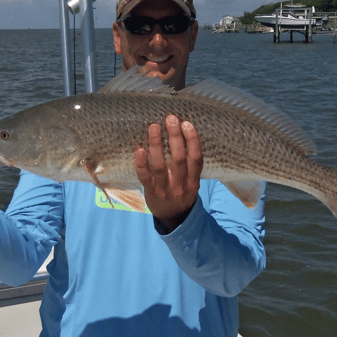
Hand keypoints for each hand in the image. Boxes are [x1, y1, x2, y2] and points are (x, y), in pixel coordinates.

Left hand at [135, 114, 202, 232]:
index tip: (186, 123)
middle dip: (175, 137)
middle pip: (179, 159)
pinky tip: (140, 149)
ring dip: (157, 144)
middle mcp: (181, 186)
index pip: (196, 159)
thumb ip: (189, 164)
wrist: (173, 218)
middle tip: (170, 118)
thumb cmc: (181, 192)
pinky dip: (142, 163)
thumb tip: (181, 134)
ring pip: (161, 166)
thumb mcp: (191, 181)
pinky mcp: (151, 193)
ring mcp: (165, 190)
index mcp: (194, 181)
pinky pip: (145, 177)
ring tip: (154, 127)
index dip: (193, 140)